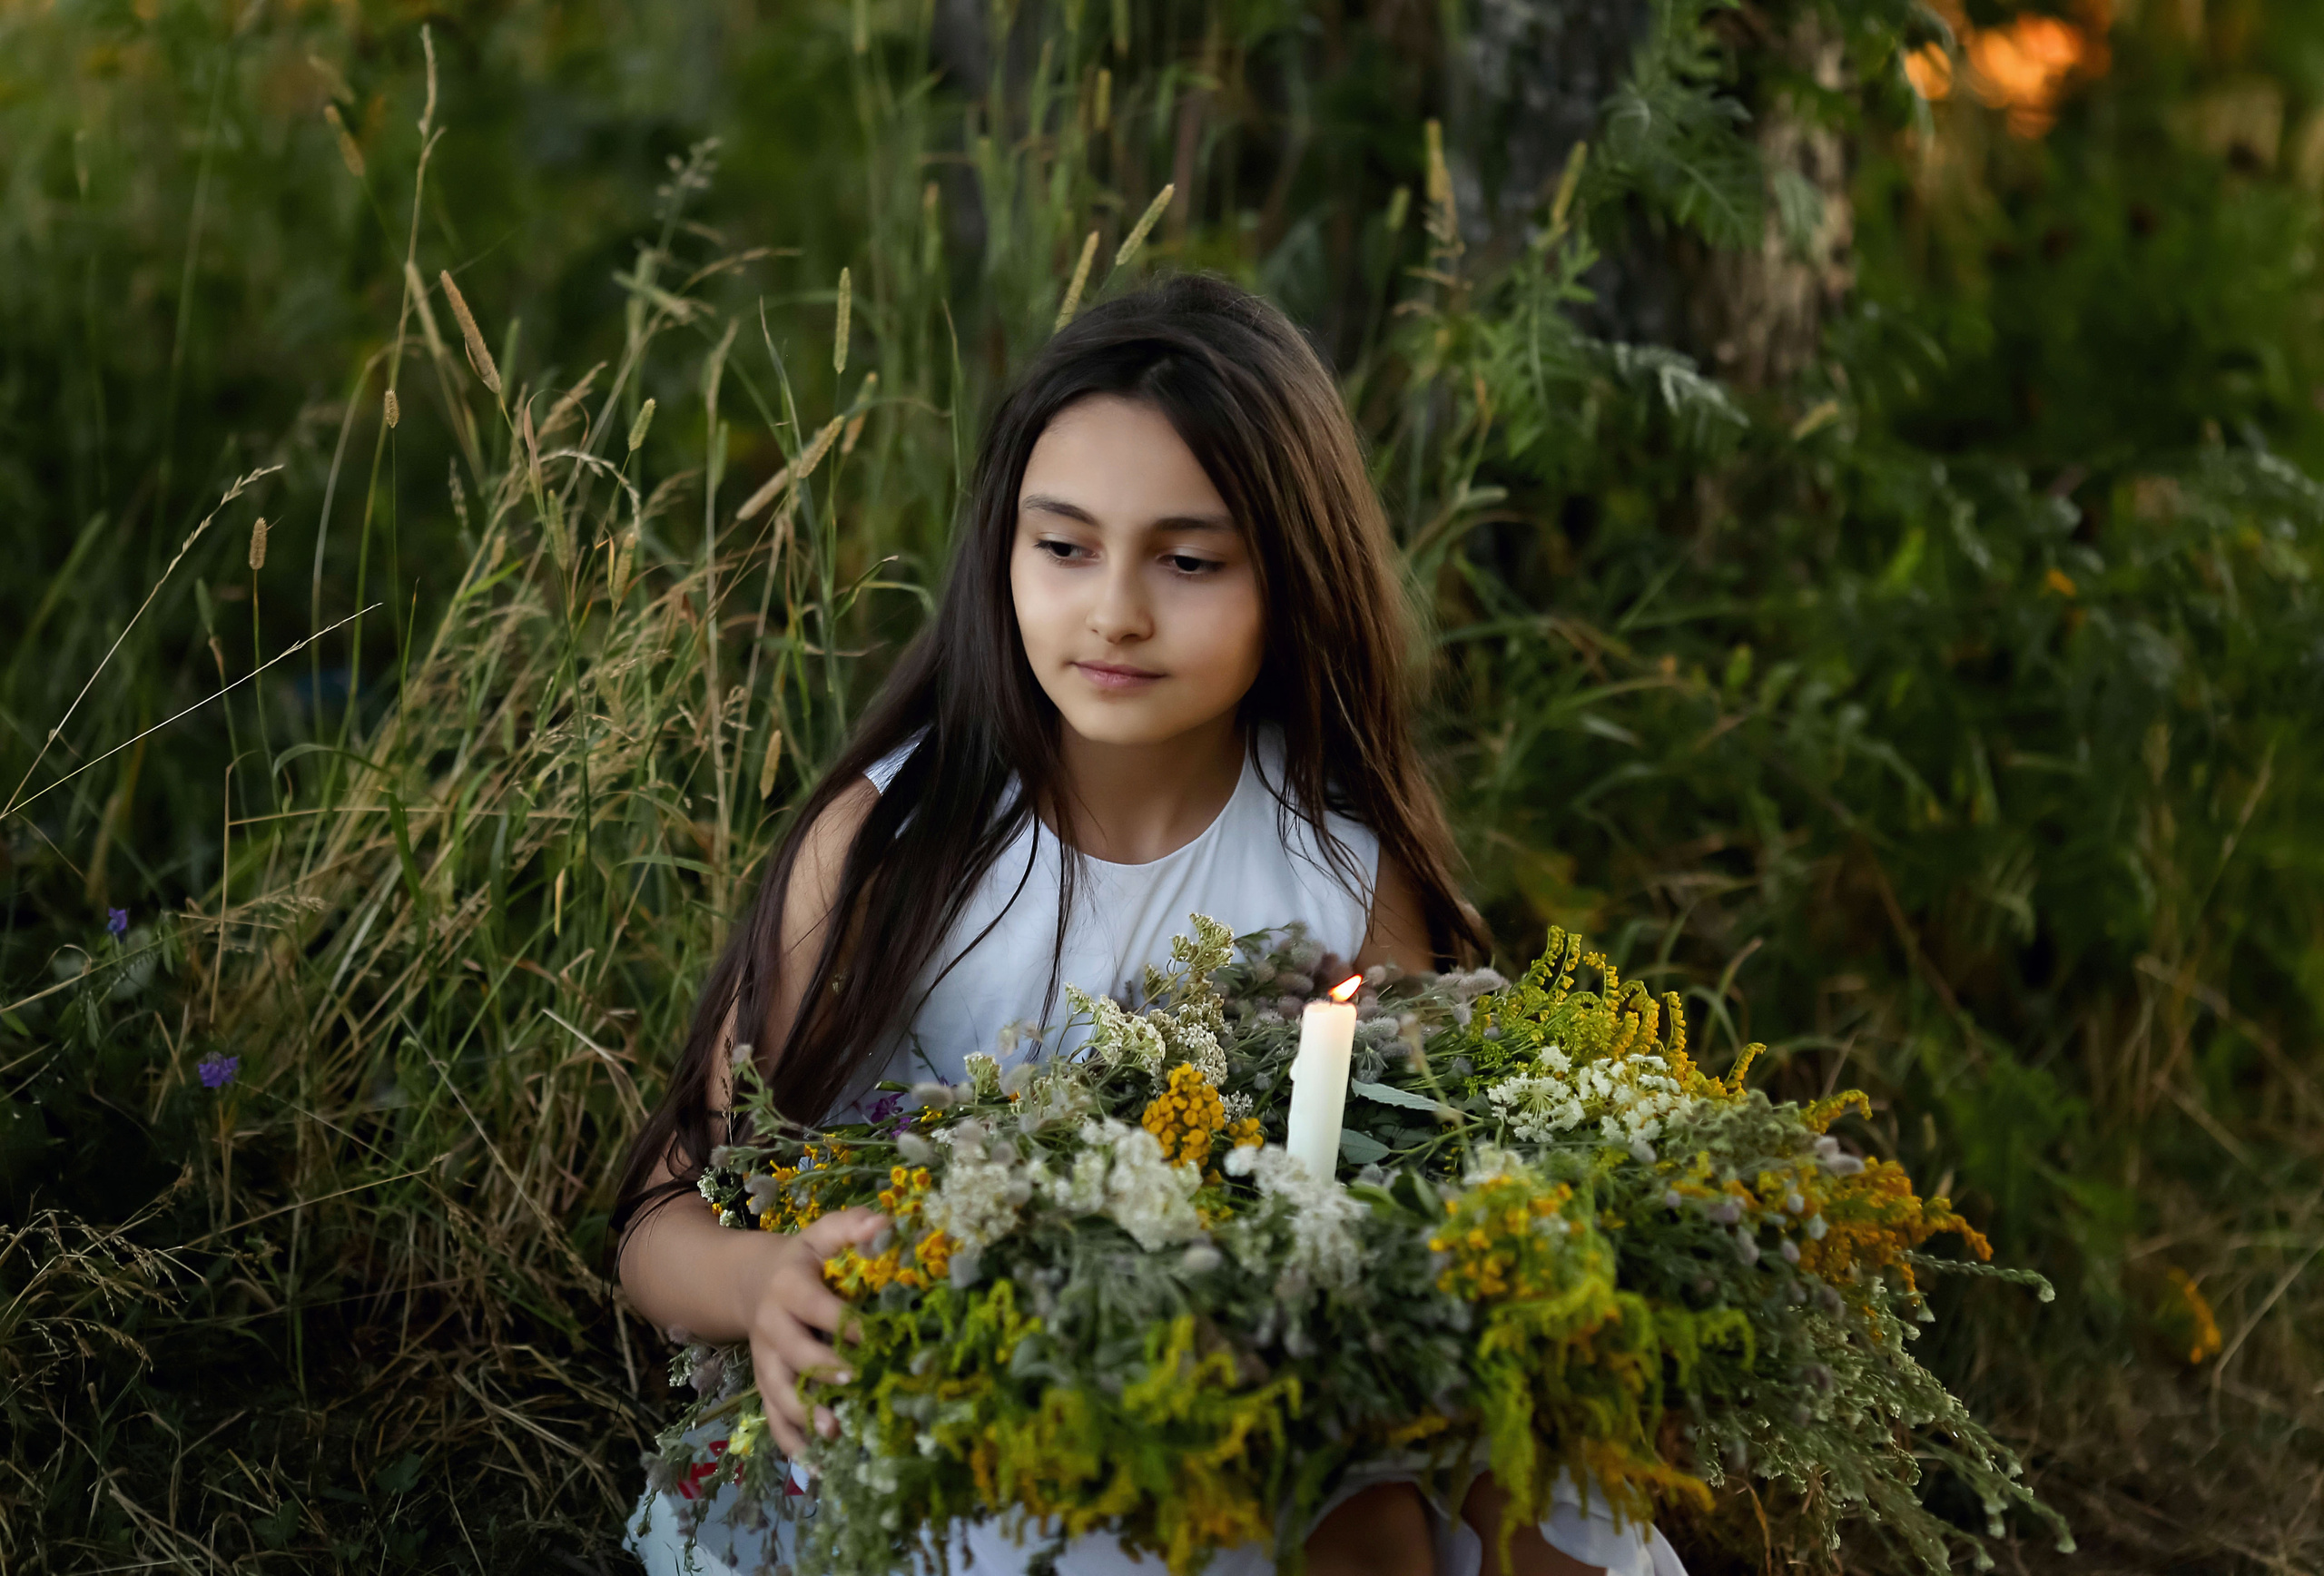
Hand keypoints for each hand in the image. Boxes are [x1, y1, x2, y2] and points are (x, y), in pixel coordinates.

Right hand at [735, 1207, 885, 1458]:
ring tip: (833, 1434)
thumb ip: (851, 1227)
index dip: (841, 1321)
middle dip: (822, 1369)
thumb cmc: (804, 1260)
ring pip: (777, 1391)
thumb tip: (886, 1223)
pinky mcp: (766, 1385)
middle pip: (792, 1352)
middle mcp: (772, 1326)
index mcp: (788, 1287)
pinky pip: (773, 1418)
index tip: (872, 1336)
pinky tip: (815, 1467)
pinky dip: (791, 1443)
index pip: (815, 1306)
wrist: (753, 1283)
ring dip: (803, 1414)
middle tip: (854, 1382)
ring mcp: (766, 1361)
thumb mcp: (822, 1235)